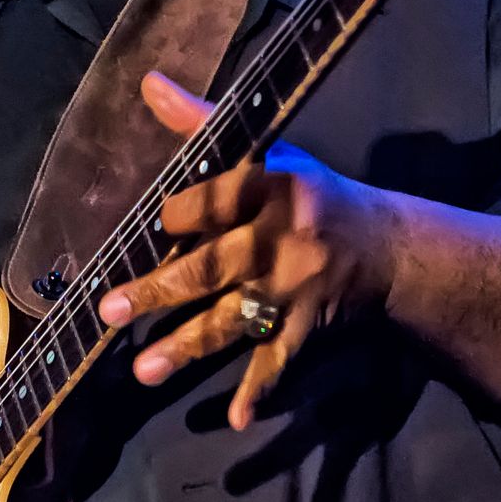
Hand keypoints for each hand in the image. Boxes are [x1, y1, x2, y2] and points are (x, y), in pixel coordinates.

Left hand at [98, 72, 396, 430]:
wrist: (391, 247)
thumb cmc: (311, 192)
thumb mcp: (268, 150)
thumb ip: (203, 122)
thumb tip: (149, 84)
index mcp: (275, 186)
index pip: (219, 197)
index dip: (180, 211)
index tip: (150, 224)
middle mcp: (287, 237)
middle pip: (215, 264)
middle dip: (162, 290)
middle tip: (109, 310)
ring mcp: (299, 288)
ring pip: (236, 318)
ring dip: (190, 346)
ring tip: (144, 371)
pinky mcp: (310, 326)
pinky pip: (279, 361)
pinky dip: (260, 390)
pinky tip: (235, 417)